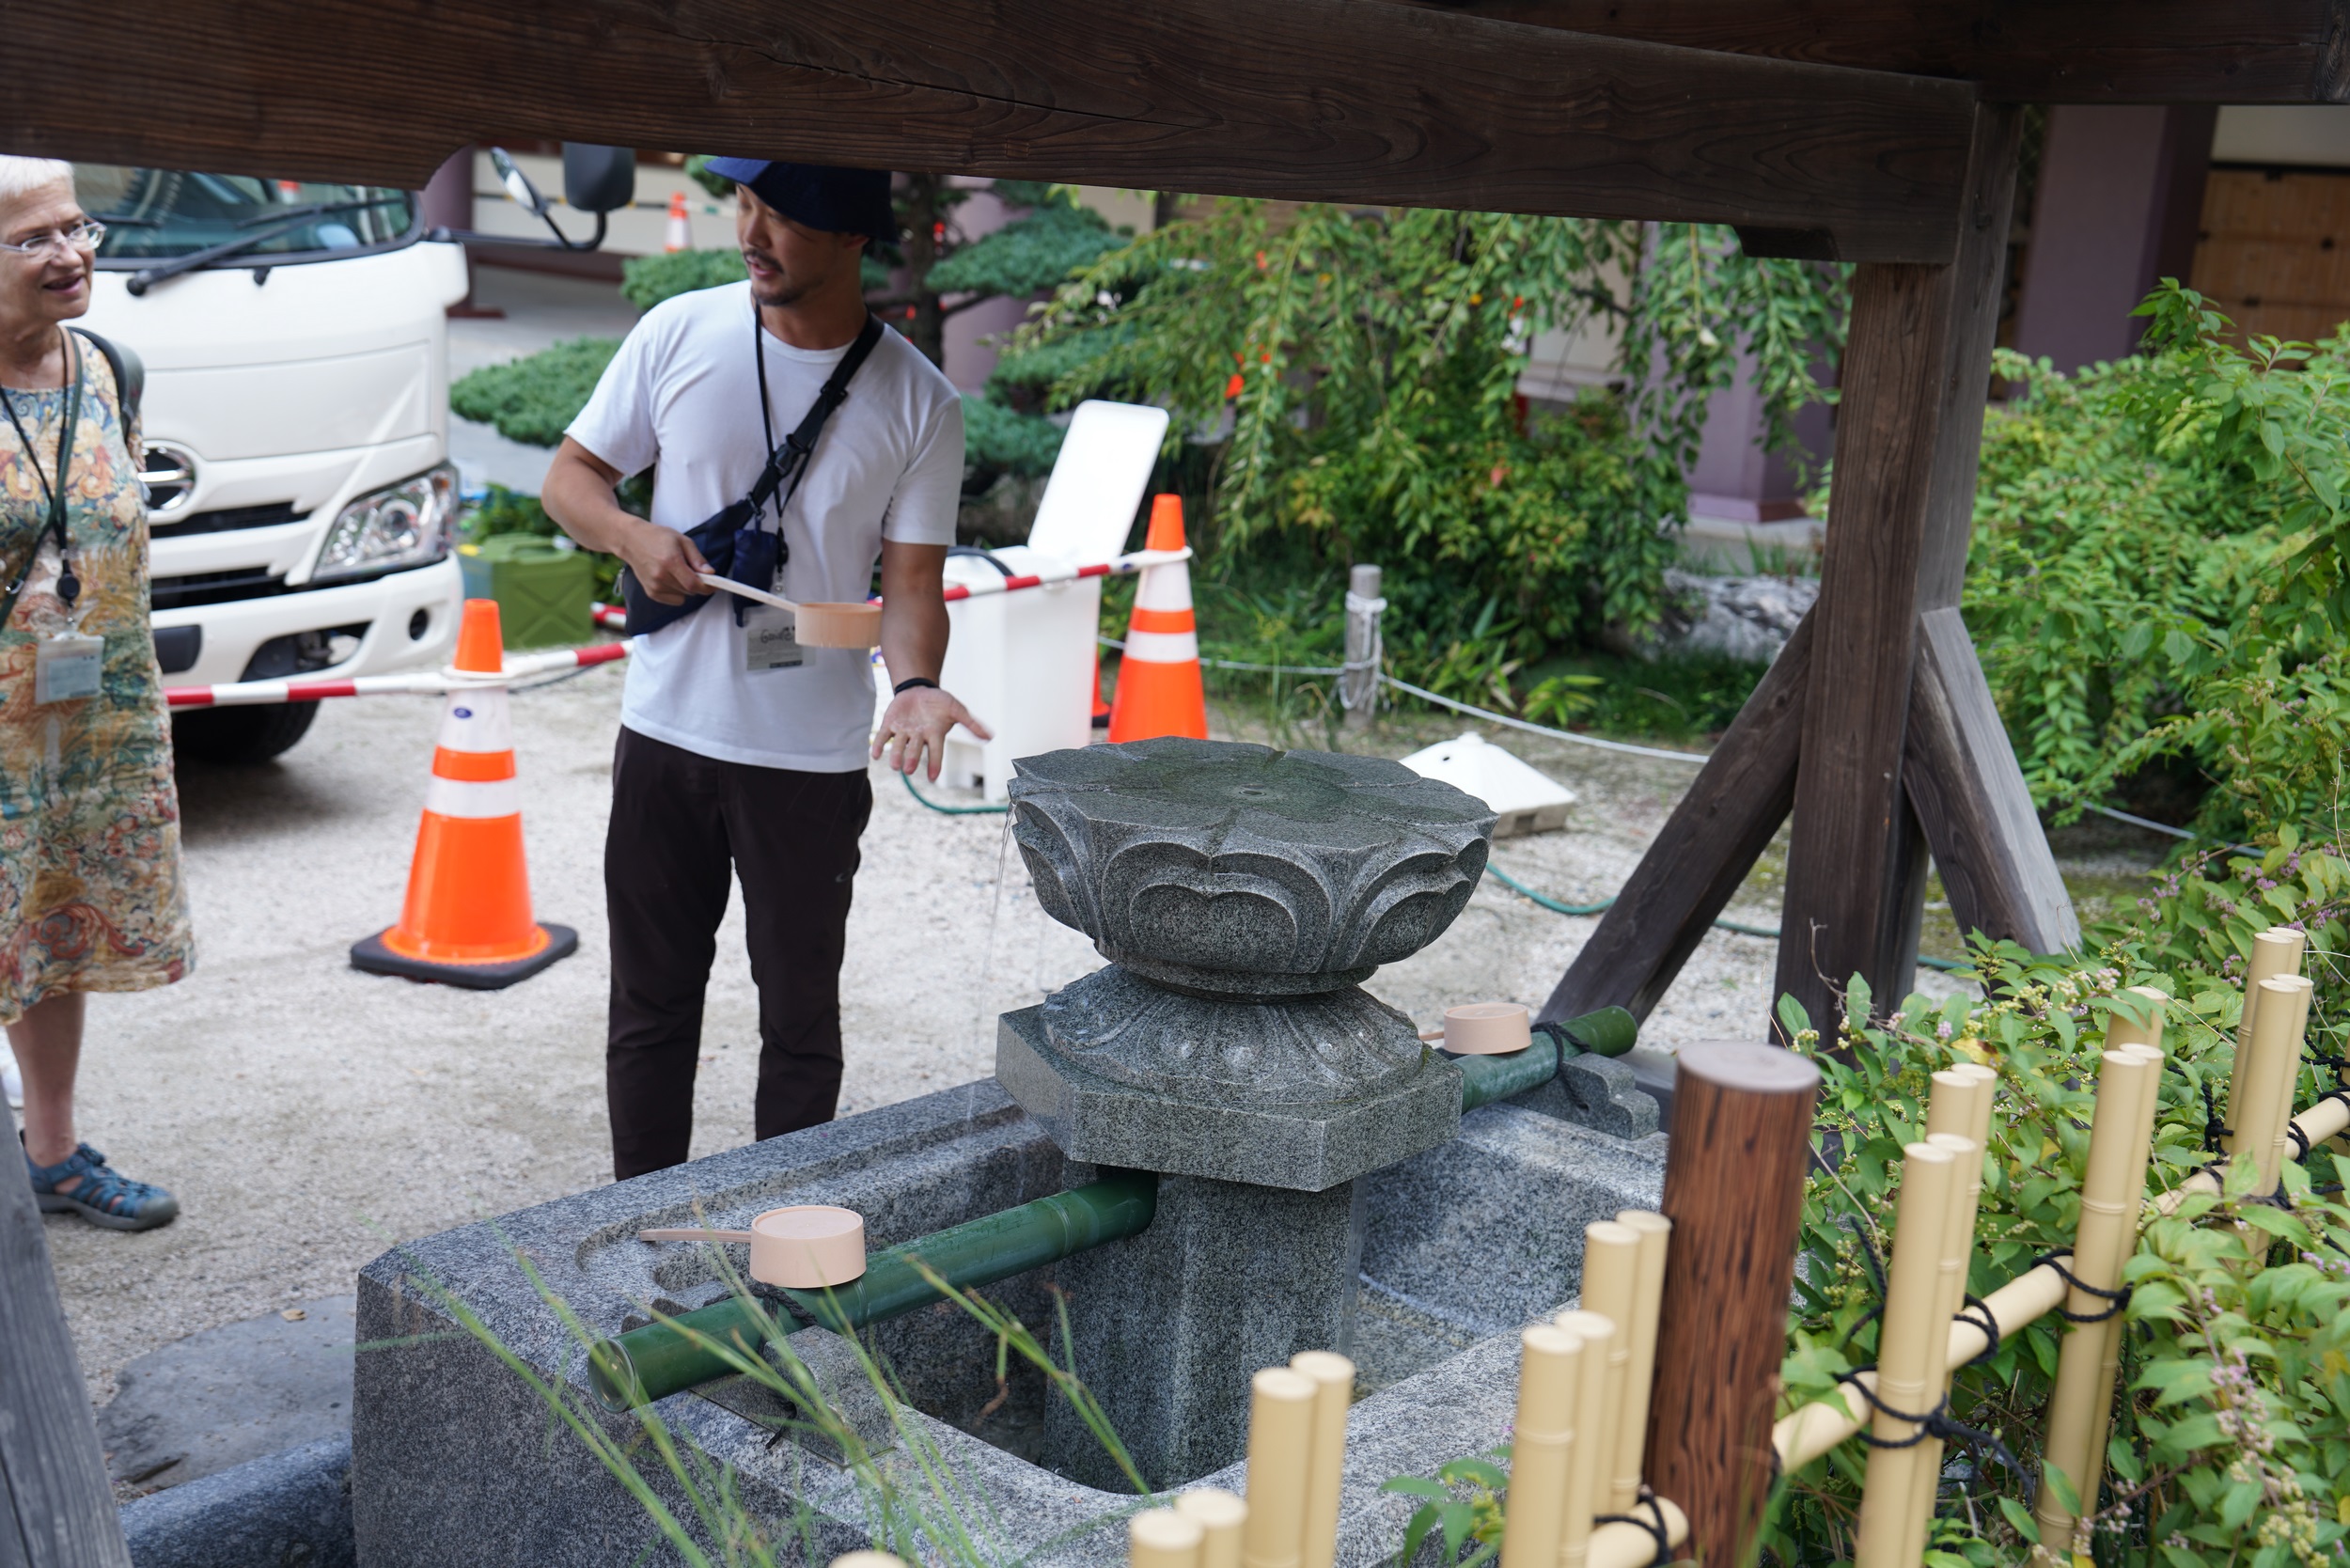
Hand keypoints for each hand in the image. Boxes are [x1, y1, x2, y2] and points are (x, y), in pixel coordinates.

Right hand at [618, 520, 712, 604]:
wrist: (631, 540)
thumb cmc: (658, 537)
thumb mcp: (683, 540)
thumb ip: (697, 559)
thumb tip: (711, 573)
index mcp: (670, 562)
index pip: (694, 584)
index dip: (708, 587)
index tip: (714, 584)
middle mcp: (661, 576)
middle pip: (690, 591)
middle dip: (698, 583)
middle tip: (693, 570)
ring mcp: (654, 586)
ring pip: (684, 596)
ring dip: (686, 587)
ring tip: (676, 570)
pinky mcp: (651, 592)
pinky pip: (675, 600)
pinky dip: (677, 592)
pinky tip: (669, 578)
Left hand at [872, 686, 991, 780]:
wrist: (919, 690)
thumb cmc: (939, 702)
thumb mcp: (956, 709)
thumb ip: (971, 724)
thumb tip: (990, 737)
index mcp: (934, 735)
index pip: (936, 752)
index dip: (935, 764)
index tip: (933, 777)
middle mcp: (918, 737)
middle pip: (915, 751)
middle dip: (912, 760)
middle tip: (909, 769)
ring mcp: (903, 732)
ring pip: (898, 746)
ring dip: (896, 755)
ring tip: (894, 766)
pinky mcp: (890, 724)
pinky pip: (884, 737)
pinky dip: (879, 745)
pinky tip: (875, 755)